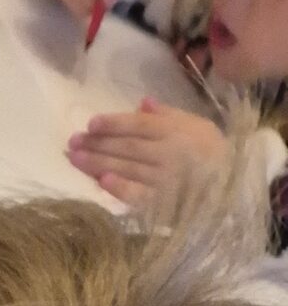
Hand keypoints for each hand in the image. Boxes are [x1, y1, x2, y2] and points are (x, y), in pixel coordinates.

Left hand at [68, 100, 226, 207]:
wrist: (233, 185)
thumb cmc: (210, 151)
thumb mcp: (196, 125)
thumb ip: (168, 114)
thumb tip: (142, 102)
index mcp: (175, 131)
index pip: (139, 125)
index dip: (114, 123)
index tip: (90, 124)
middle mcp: (168, 153)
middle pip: (127, 146)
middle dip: (97, 144)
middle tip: (72, 143)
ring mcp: (164, 179)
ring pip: (128, 168)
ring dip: (99, 164)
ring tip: (75, 159)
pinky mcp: (163, 203)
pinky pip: (140, 195)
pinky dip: (122, 189)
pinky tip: (102, 182)